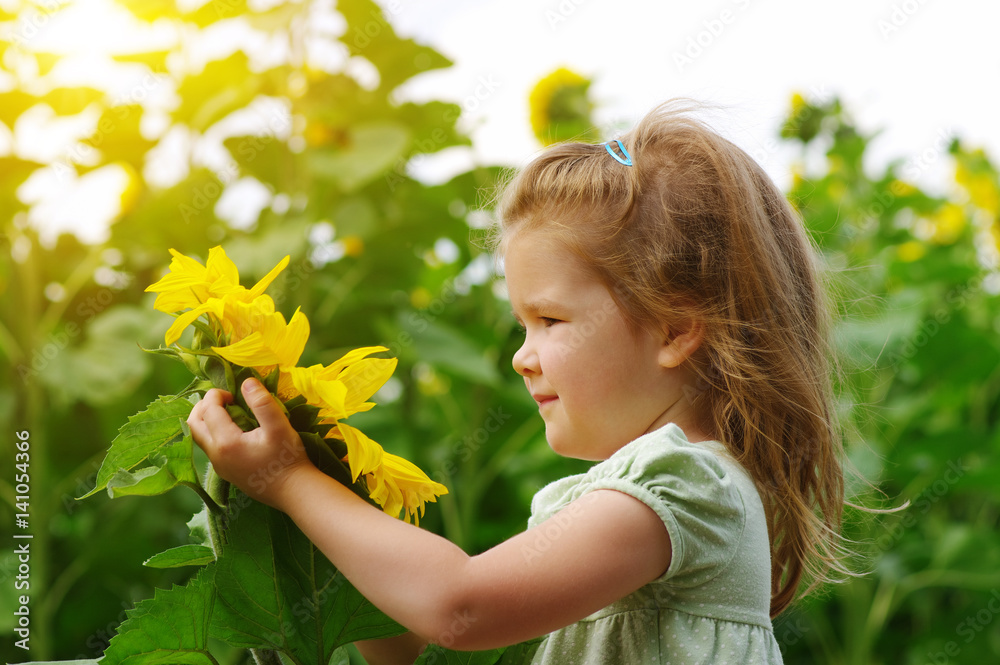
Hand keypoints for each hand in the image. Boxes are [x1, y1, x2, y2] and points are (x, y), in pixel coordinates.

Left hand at [187, 378, 311, 509]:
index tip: (234, 392)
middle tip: (225, 399)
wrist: (294, 491)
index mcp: (226, 442)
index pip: (208, 410)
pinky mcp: (227, 473)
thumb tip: (246, 382)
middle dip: (204, 406)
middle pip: (193, 425)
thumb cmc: (288, 458)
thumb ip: (262, 402)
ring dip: (208, 420)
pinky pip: (211, 448)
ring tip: (229, 412)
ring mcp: (220, 467)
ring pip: (200, 438)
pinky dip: (215, 433)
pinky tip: (236, 431)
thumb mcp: (279, 426)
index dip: (217, 395)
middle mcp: (217, 456)